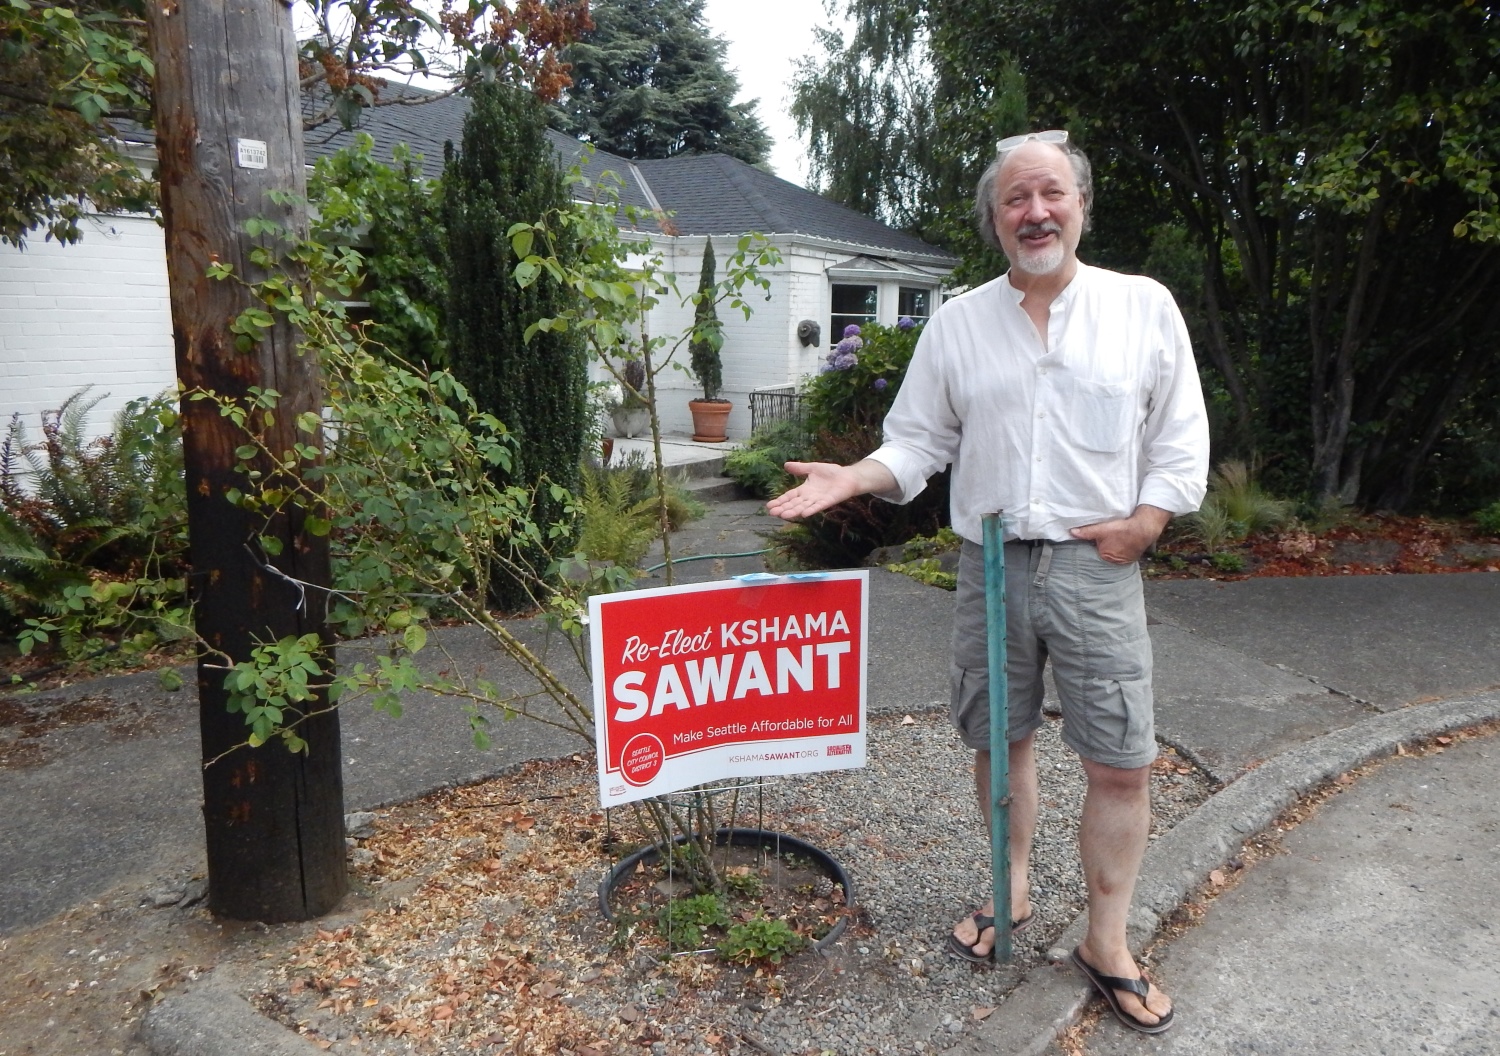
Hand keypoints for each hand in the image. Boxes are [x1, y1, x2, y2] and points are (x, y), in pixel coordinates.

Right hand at [765, 460, 891, 519]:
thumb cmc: (832, 473)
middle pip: (794, 504)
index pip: (790, 496)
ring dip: (794, 512)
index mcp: (805, 490)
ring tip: (784, 516)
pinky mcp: (828, 501)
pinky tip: (804, 514)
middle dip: (784, 508)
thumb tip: (785, 465)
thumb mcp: (812, 468)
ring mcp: (818, 500)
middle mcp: (810, 497)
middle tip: (772, 513)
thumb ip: (800, 468)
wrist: (848, 476)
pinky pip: (819, 506)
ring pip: (804, 507)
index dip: (780, 501)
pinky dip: (811, 510)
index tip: (769, 506)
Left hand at [1069, 505, 1171, 563]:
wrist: (1144, 529)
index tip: (1096, 540)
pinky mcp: (1132, 558)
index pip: (1094, 551)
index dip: (1094, 545)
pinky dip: (1122, 550)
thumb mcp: (1102, 529)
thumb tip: (1072, 532)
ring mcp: (1124, 561)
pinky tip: (1123, 543)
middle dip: (1103, 547)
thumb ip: (1086, 532)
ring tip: (1116, 540)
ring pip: (1114, 554)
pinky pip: (1123, 555)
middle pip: (1104, 554)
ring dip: (1113, 549)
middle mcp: (1114, 562)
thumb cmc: (1122, 529)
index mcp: (1105, 556)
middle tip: (1108, 538)